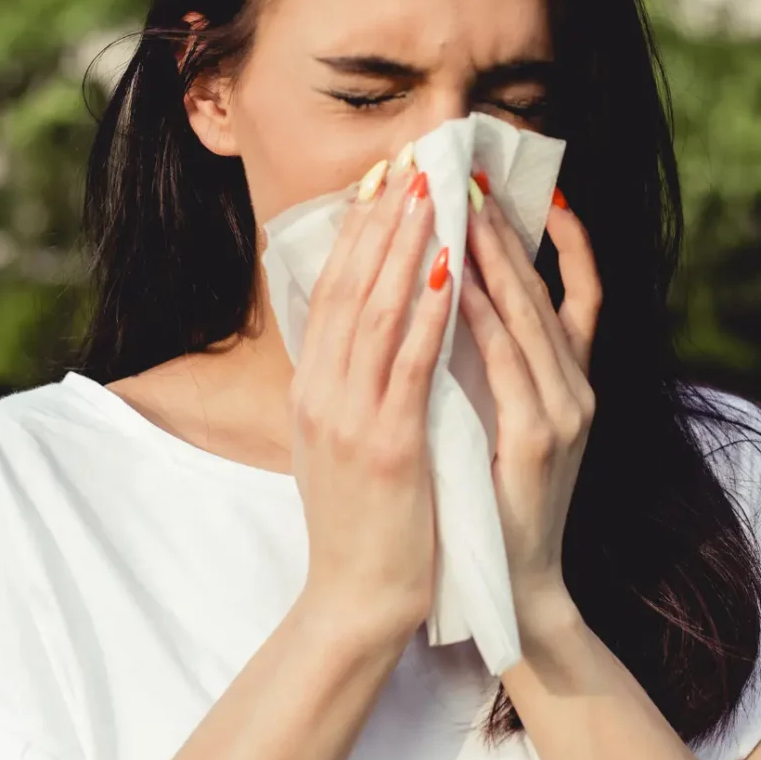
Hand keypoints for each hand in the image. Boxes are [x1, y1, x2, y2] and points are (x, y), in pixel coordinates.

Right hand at [291, 155, 452, 645]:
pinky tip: (450, 270)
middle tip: (408, 163)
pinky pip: (410, 362)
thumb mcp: (330, 438)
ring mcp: (349, 416)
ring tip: (430, 195)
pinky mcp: (387, 443)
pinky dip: (429, 311)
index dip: (355, 232)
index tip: (381, 183)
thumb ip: (342, 379)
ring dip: (405, 247)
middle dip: (381, 220)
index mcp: (309, 388)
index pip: (329, 291)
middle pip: (349, 286)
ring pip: (376, 312)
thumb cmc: (355, 516)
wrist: (355, 596)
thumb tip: (362, 323)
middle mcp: (321, 392)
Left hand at [460, 180, 601, 619]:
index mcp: (570, 380)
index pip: (579, 292)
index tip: (540, 190)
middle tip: (477, 178)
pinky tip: (458, 281)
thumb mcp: (506, 414)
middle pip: (547, 290)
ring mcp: (566, 411)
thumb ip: (499, 360)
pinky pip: (509, 362)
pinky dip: (484, 316)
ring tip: (468, 208)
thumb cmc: (496, 489)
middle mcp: (578, 386)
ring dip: (497, 258)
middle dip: (511, 231)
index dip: (568, 240)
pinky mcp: (541, 438)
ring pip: (532, 316)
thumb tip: (462, 291)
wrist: (514, 579)